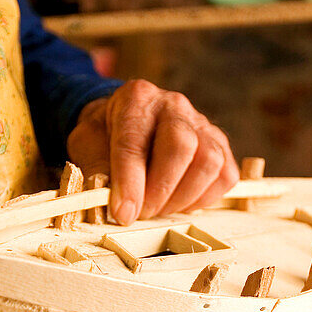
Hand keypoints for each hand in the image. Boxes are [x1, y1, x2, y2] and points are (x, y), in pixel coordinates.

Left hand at [67, 80, 238, 224]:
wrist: (128, 126)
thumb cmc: (106, 138)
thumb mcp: (87, 147)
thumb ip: (96, 170)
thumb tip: (110, 202)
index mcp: (136, 98)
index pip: (134, 141)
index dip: (130, 182)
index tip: (123, 213)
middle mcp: (174, 105)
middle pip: (181, 145)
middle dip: (160, 190)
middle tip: (142, 213)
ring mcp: (202, 124)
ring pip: (208, 162)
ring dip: (182, 197)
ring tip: (158, 208)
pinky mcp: (221, 146)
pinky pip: (225, 177)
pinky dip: (203, 199)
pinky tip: (179, 202)